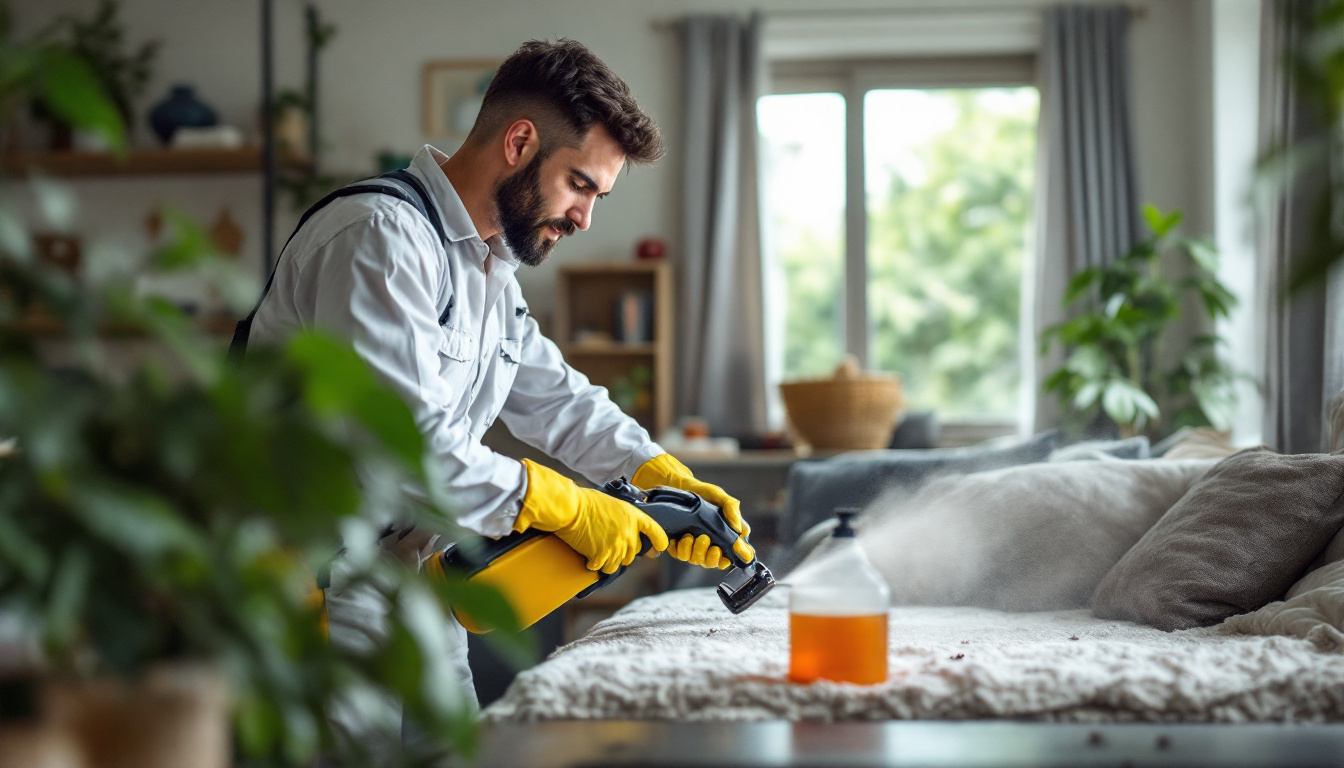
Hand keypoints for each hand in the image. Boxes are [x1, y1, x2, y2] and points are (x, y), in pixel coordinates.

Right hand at [516, 459, 668, 573]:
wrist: (571, 508)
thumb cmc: (586, 502)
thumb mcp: (613, 504)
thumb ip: (624, 519)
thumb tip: (628, 532)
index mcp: (633, 516)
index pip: (654, 529)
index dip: (659, 540)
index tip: (660, 547)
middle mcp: (629, 532)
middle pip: (633, 554)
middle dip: (622, 553)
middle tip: (608, 546)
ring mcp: (617, 545)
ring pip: (618, 564)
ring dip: (607, 561)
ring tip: (595, 551)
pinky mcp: (603, 555)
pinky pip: (603, 567)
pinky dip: (595, 564)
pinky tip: (588, 557)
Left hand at [632, 453, 754, 568]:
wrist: (679, 487)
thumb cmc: (702, 492)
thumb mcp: (719, 496)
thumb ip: (732, 509)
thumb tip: (741, 530)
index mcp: (723, 535)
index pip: (732, 555)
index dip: (733, 558)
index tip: (729, 549)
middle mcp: (709, 544)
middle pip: (712, 563)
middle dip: (710, 556)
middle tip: (705, 539)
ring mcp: (693, 546)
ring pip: (696, 560)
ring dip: (694, 551)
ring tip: (690, 536)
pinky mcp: (678, 545)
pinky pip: (679, 555)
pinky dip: (680, 548)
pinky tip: (680, 537)